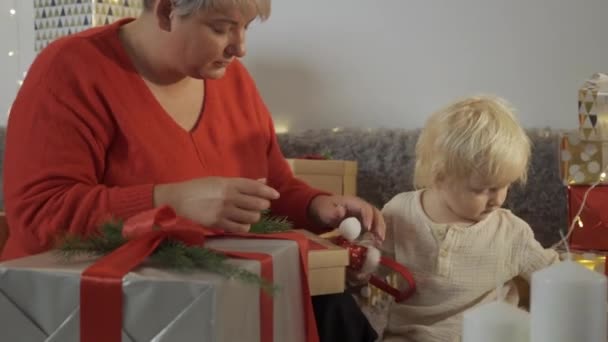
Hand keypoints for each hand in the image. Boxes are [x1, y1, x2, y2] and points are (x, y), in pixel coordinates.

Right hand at [154, 177, 278, 232]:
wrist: (176, 200)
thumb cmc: (198, 189)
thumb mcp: (219, 181)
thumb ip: (241, 183)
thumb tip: (262, 182)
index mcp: (229, 183)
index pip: (255, 187)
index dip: (268, 191)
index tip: (276, 195)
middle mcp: (229, 196)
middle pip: (257, 203)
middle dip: (262, 205)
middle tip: (259, 206)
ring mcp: (224, 210)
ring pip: (252, 217)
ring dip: (254, 217)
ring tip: (249, 215)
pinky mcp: (218, 223)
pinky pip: (241, 228)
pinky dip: (244, 227)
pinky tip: (241, 224)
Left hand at [308, 195, 385, 240]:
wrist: (323, 210)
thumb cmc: (324, 209)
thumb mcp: (326, 210)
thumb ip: (333, 212)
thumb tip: (342, 212)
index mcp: (353, 202)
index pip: (365, 208)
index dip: (368, 217)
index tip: (368, 228)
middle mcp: (361, 206)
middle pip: (375, 212)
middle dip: (379, 224)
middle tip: (380, 237)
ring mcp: (363, 213)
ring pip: (376, 219)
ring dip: (380, 229)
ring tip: (380, 242)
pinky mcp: (363, 221)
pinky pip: (372, 226)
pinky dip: (375, 233)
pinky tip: (376, 243)